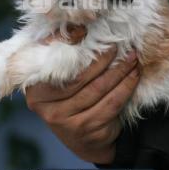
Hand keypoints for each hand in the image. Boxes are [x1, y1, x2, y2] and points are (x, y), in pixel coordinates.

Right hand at [25, 32, 139, 163]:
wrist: (82, 141)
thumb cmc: (69, 100)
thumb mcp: (57, 78)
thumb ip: (59, 54)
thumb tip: (77, 28)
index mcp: (34, 91)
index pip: (53, 64)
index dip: (69, 45)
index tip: (86, 31)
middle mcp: (46, 108)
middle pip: (80, 77)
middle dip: (103, 58)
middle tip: (118, 45)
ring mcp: (67, 122)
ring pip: (99, 89)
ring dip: (119, 70)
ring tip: (131, 57)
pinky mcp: (89, 131)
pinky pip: (112, 103)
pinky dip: (126, 86)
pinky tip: (134, 74)